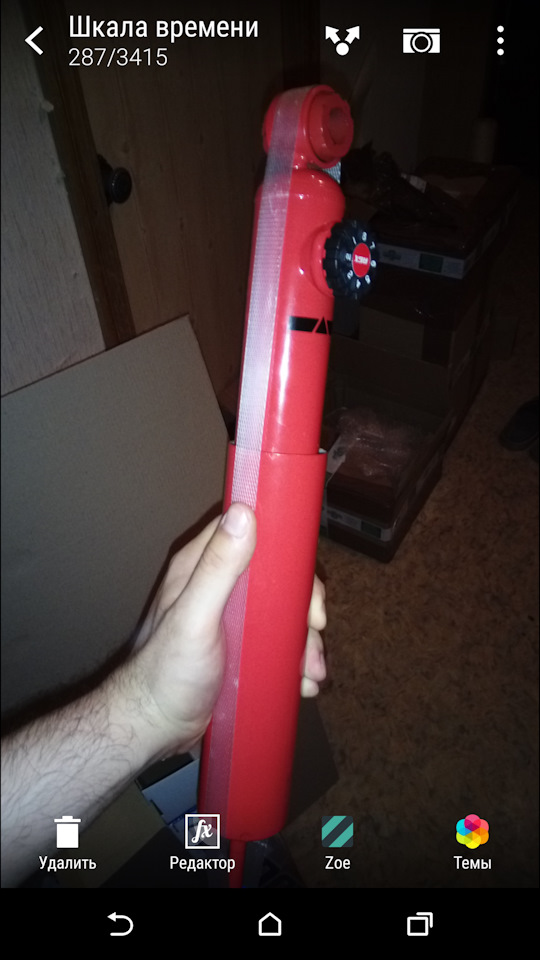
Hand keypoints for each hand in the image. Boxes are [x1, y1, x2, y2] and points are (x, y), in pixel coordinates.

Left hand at [128, 503, 325, 756]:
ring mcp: (229, 619)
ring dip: (304, 640)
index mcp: (200, 567)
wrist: (153, 728)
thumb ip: (218, 568)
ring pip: (281, 612)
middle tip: (315, 634)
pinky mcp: (239, 648)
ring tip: (312, 673)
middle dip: (302, 607)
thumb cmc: (167, 673)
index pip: (251, 535)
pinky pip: (276, 641)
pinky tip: (303, 682)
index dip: (285, 553)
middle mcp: (217, 587)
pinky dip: (295, 659)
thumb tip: (244, 511)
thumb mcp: (195, 618)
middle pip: (276, 577)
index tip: (305, 586)